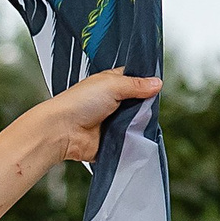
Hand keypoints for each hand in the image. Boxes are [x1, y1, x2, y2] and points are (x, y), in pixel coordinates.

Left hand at [33, 69, 161, 167]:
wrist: (62, 131)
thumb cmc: (77, 103)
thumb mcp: (111, 85)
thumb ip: (136, 84)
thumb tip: (156, 83)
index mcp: (110, 84)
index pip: (134, 80)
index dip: (145, 83)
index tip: (156, 86)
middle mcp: (112, 102)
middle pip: (139, 103)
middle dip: (145, 106)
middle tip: (147, 106)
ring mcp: (112, 122)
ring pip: (137, 122)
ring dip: (139, 123)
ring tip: (138, 121)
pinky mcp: (112, 140)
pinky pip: (130, 140)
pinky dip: (133, 139)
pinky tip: (135, 136)